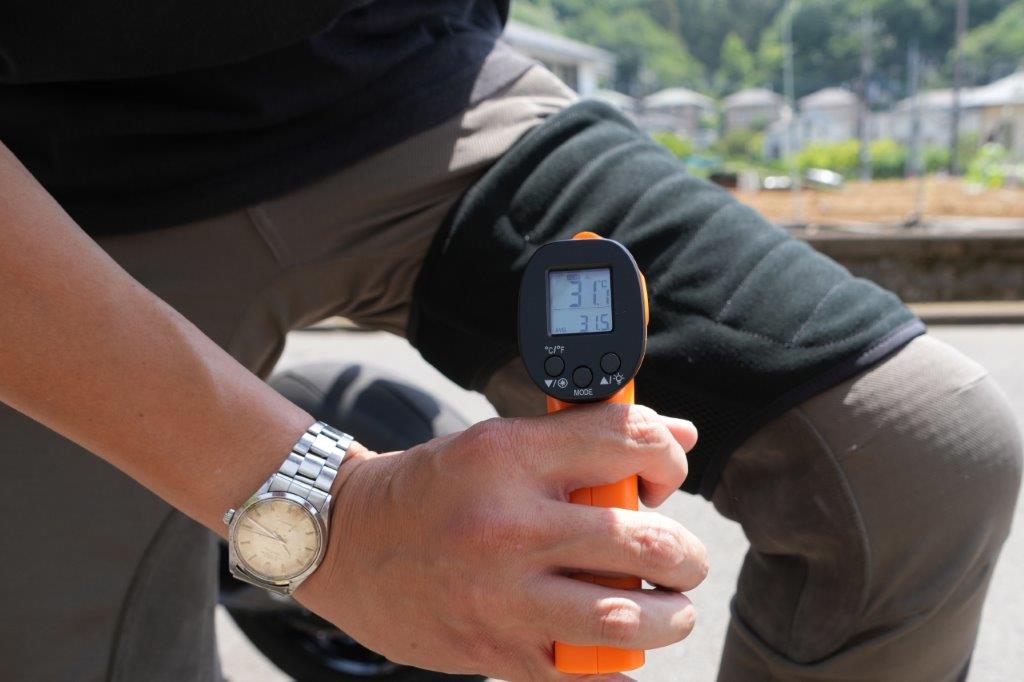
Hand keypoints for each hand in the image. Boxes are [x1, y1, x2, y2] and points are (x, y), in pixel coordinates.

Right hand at [297, 403, 705, 680]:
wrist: (344, 541)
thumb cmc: (433, 488)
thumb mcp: (501, 442)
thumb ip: (589, 439)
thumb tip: (680, 436)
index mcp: (511, 454)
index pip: (630, 442)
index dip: (668, 460)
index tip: (661, 483)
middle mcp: (509, 523)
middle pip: (646, 540)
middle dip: (687, 555)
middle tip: (681, 560)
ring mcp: (502, 593)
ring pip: (628, 615)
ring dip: (673, 616)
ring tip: (671, 609)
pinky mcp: (495, 649)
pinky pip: (585, 676)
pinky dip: (621, 671)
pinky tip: (624, 654)